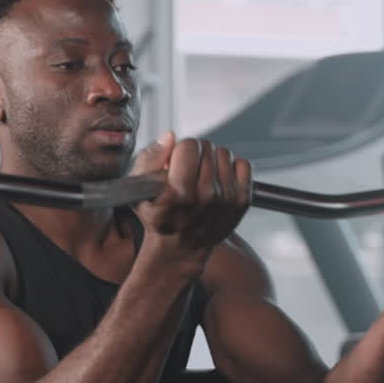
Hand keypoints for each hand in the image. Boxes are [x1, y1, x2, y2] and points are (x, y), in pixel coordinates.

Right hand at [129, 132, 252, 267]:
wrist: (180, 246)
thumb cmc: (159, 215)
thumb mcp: (139, 188)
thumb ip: (150, 157)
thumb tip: (170, 136)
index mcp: (179, 192)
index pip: (189, 145)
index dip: (179, 151)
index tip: (175, 164)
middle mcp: (206, 196)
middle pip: (207, 147)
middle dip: (195, 156)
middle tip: (188, 173)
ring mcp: (227, 199)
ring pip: (224, 153)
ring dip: (212, 162)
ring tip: (201, 179)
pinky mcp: (242, 202)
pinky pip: (243, 164)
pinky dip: (231, 169)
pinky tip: (218, 182)